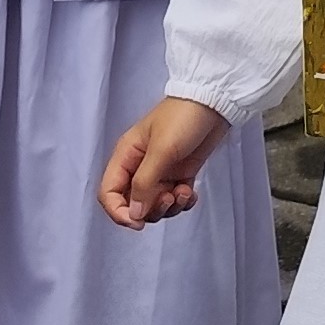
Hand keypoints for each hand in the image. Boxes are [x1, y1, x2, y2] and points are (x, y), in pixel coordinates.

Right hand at [99, 97, 230, 228]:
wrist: (215, 102)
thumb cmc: (184, 117)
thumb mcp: (162, 150)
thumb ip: (144, 183)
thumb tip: (134, 214)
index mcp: (126, 155)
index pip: (109, 193)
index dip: (118, 212)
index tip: (138, 222)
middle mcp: (140, 166)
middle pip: (133, 204)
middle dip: (150, 209)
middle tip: (168, 198)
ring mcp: (160, 171)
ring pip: (154, 205)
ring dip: (169, 207)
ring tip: (183, 192)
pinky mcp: (179, 173)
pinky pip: (174, 199)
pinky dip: (182, 202)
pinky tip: (191, 193)